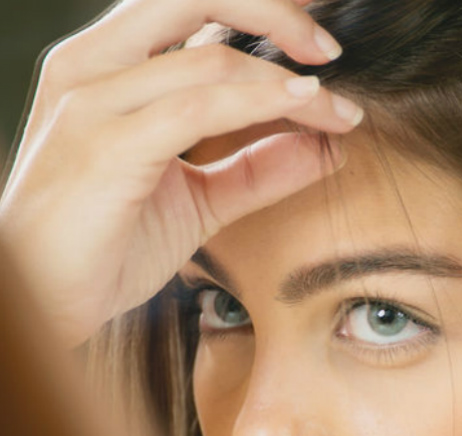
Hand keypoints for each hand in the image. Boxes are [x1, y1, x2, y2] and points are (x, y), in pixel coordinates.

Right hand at [0, 0, 362, 347]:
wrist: (43, 302)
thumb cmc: (109, 243)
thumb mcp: (199, 201)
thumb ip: (257, 169)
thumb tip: (326, 147)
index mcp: (109, 67)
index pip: (192, 8)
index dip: (261, 10)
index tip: (318, 36)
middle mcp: (94, 67)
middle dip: (277, 13)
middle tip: (331, 51)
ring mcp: (93, 102)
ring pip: (210, 58)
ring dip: (289, 81)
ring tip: (339, 110)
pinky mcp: (105, 145)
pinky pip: (198, 107)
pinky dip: (260, 102)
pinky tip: (305, 106)